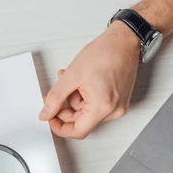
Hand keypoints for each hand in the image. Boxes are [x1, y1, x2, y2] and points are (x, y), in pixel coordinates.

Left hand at [38, 22, 140, 138]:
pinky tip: (80, 83)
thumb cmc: (106, 52)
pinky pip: (97, 106)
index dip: (60, 128)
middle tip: (53, 96)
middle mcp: (114, 111)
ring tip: (69, 80)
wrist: (126, 40)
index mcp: (103, 107)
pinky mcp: (119, 101)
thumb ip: (55, 97)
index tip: (50, 119)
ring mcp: (118, 107)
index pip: (78, 131)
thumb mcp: (72, 75)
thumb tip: (46, 113)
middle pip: (82, 122)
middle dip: (65, 109)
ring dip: (74, 99)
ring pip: (87, 113)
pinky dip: (85, 97)